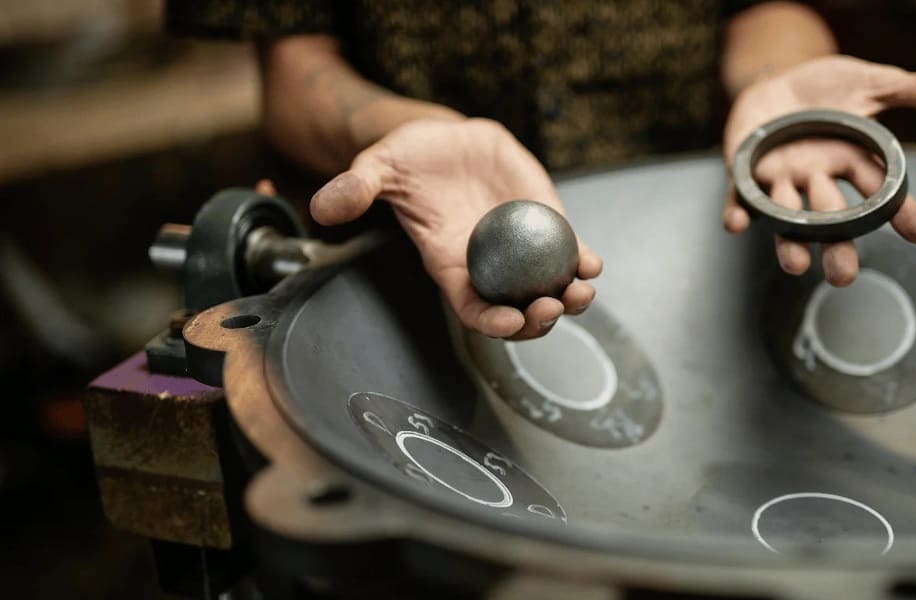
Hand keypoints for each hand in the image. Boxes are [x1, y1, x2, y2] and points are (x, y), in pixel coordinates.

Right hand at [310, 118, 602, 339]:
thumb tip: (321, 207)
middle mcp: (488, 265)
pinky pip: (567, 251)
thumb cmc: (408, 157)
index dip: (491, 322)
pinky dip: (582, 260)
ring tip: (581, 291)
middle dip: (538, 319)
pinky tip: (592, 263)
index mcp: (450, 264)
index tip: (509, 322)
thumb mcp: (377, 167)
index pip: (472, 307)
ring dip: (569, 297)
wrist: (444, 138)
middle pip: (517, 310)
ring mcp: (519, 248)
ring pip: (549, 287)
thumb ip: (355, 189)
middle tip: (551, 306)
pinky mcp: (542, 222)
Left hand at [723, 55, 915, 285]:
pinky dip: (738, 213)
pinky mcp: (745, 173)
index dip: (901, 213)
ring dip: (789, 243)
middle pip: (831, 221)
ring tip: (795, 264)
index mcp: (852, 164)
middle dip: (837, 249)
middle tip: (844, 277)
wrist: (775, 79)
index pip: (881, 194)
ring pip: (786, 219)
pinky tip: (738, 224)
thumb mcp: (872, 84)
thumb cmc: (824, 89)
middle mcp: (818, 181)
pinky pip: (739, 199)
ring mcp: (781, 181)